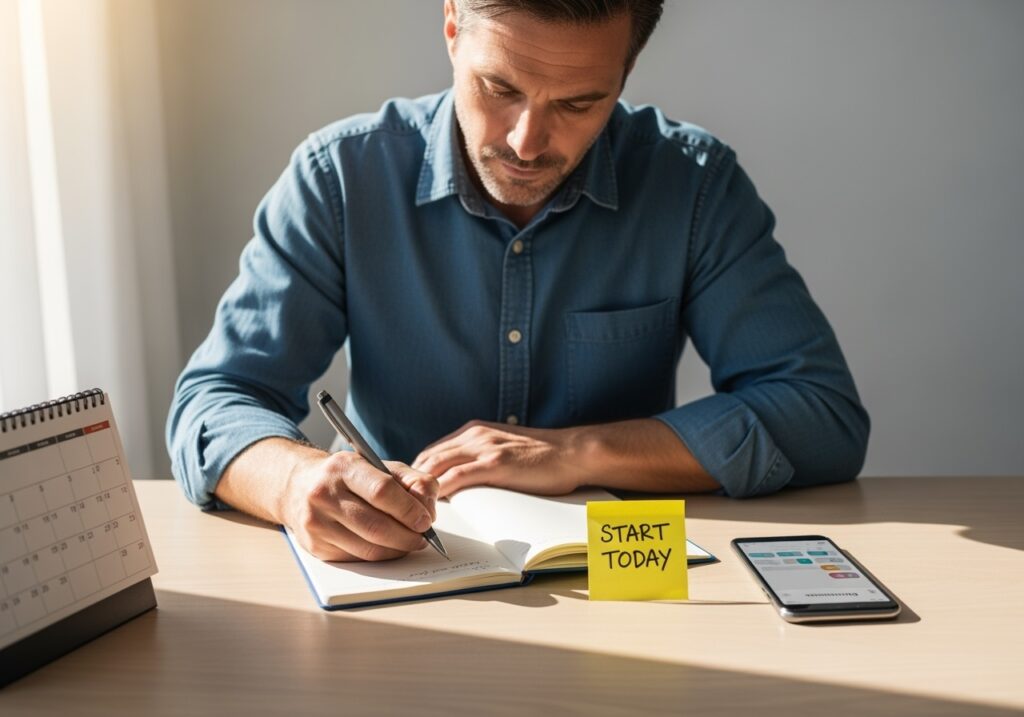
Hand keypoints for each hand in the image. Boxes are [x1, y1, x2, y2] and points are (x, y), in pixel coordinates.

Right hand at [281, 451, 437, 561]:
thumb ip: (412, 481)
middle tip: (422, 538)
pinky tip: (387, 548)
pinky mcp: (314, 545)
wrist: (299, 486)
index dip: (409, 510)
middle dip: (407, 536)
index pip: (382, 491)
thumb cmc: (348, 477)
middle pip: (376, 526)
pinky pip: (356, 559)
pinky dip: (379, 557)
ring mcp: (316, 522)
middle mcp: (324, 493)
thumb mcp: (379, 466)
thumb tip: (427, 508)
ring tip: (409, 543)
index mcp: (343, 467)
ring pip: (368, 548)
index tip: (425, 520)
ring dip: (396, 550)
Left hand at [412, 420, 583, 497]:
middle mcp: (473, 435)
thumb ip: (479, 458)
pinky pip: (456, 477)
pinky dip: (441, 493)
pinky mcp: (495, 463)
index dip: (415, 474)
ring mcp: (484, 448)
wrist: (572, 452)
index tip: (407, 494)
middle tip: (402, 508)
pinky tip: (434, 508)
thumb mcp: (502, 449)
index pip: (431, 452)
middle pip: (427, 458)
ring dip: (421, 490)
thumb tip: (457, 482)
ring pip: (436, 466)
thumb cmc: (541, 457)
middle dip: (411, 483)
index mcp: (473, 431)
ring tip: (412, 512)